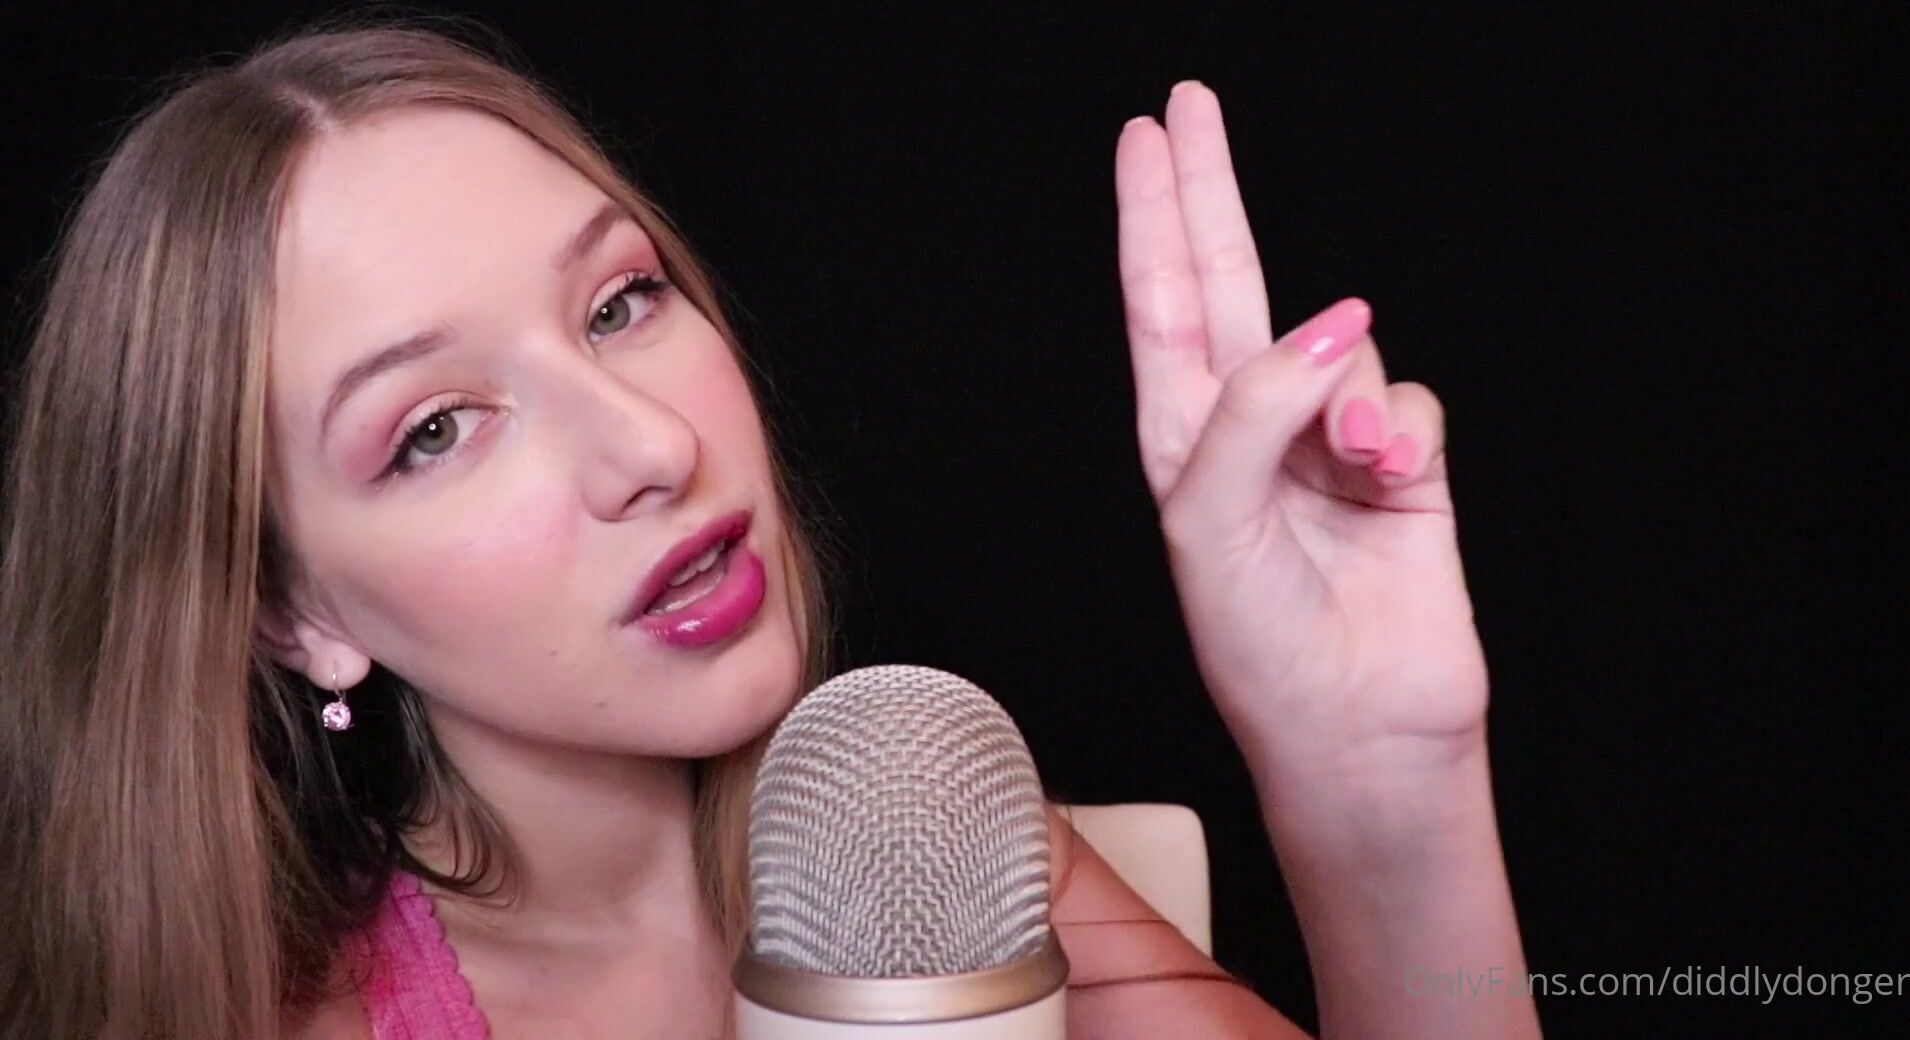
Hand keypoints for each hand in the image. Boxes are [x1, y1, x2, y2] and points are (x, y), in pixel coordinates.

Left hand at [1116, 82, 1488, 781]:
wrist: (1356, 731)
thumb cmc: (1258, 647)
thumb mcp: (1212, 524)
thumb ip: (1252, 410)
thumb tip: (1330, 323)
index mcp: (1181, 441)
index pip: (1162, 304)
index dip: (1154, 218)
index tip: (1147, 136)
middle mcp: (1251, 430)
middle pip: (1230, 282)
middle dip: (1209, 192)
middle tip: (1191, 104)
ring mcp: (1328, 445)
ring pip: (1344, 351)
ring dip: (1348, 397)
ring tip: (1352, 473)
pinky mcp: (1404, 467)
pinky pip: (1410, 401)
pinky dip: (1403, 432)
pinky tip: (1392, 480)